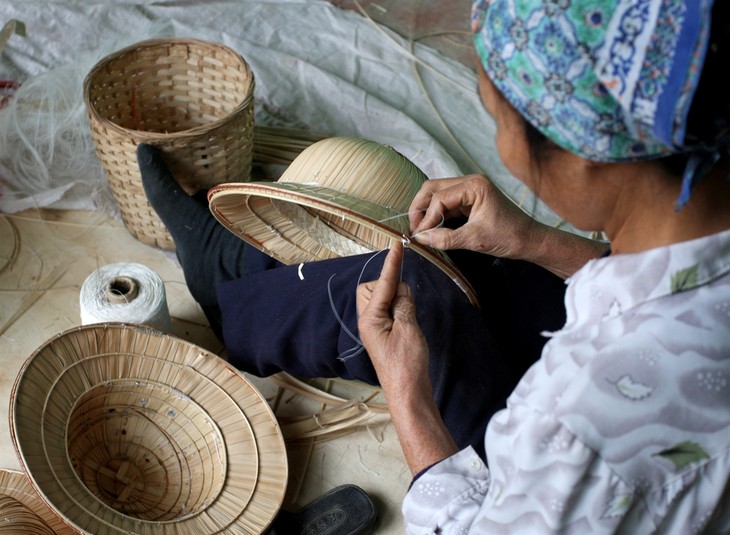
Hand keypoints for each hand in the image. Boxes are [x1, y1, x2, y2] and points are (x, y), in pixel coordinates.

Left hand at [357, 241, 458, 473]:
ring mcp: (375, 328)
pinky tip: (408, 324)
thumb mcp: (409, 329)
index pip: (382, 283)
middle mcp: (368, 321)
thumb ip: (404, 304)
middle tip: (406, 308)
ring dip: (397, 301)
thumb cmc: (407, 365)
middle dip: (391, 289)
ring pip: (383, 299)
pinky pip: (389, 311)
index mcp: (370, 318)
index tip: (396, 245)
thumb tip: (400, 290)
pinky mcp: (384, 334)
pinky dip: (400, 310)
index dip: (391, 264)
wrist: (408, 393)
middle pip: (375, 288)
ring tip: (408, 321)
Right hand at [408, 174, 534, 258]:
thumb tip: (420, 238)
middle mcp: (470, 182)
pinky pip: (446, 203)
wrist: (530, 240)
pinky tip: (432, 228)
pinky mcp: (470, 199)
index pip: (439, 197)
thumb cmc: (508, 236)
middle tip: (414, 228)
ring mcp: (470, 189)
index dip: (427, 217)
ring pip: (437, 194)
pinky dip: (437, 214)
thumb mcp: (474, 239)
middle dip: (420, 208)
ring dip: (427, 210)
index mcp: (474, 185)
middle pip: (433, 188)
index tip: (420, 235)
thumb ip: (445, 238)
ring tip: (421, 230)